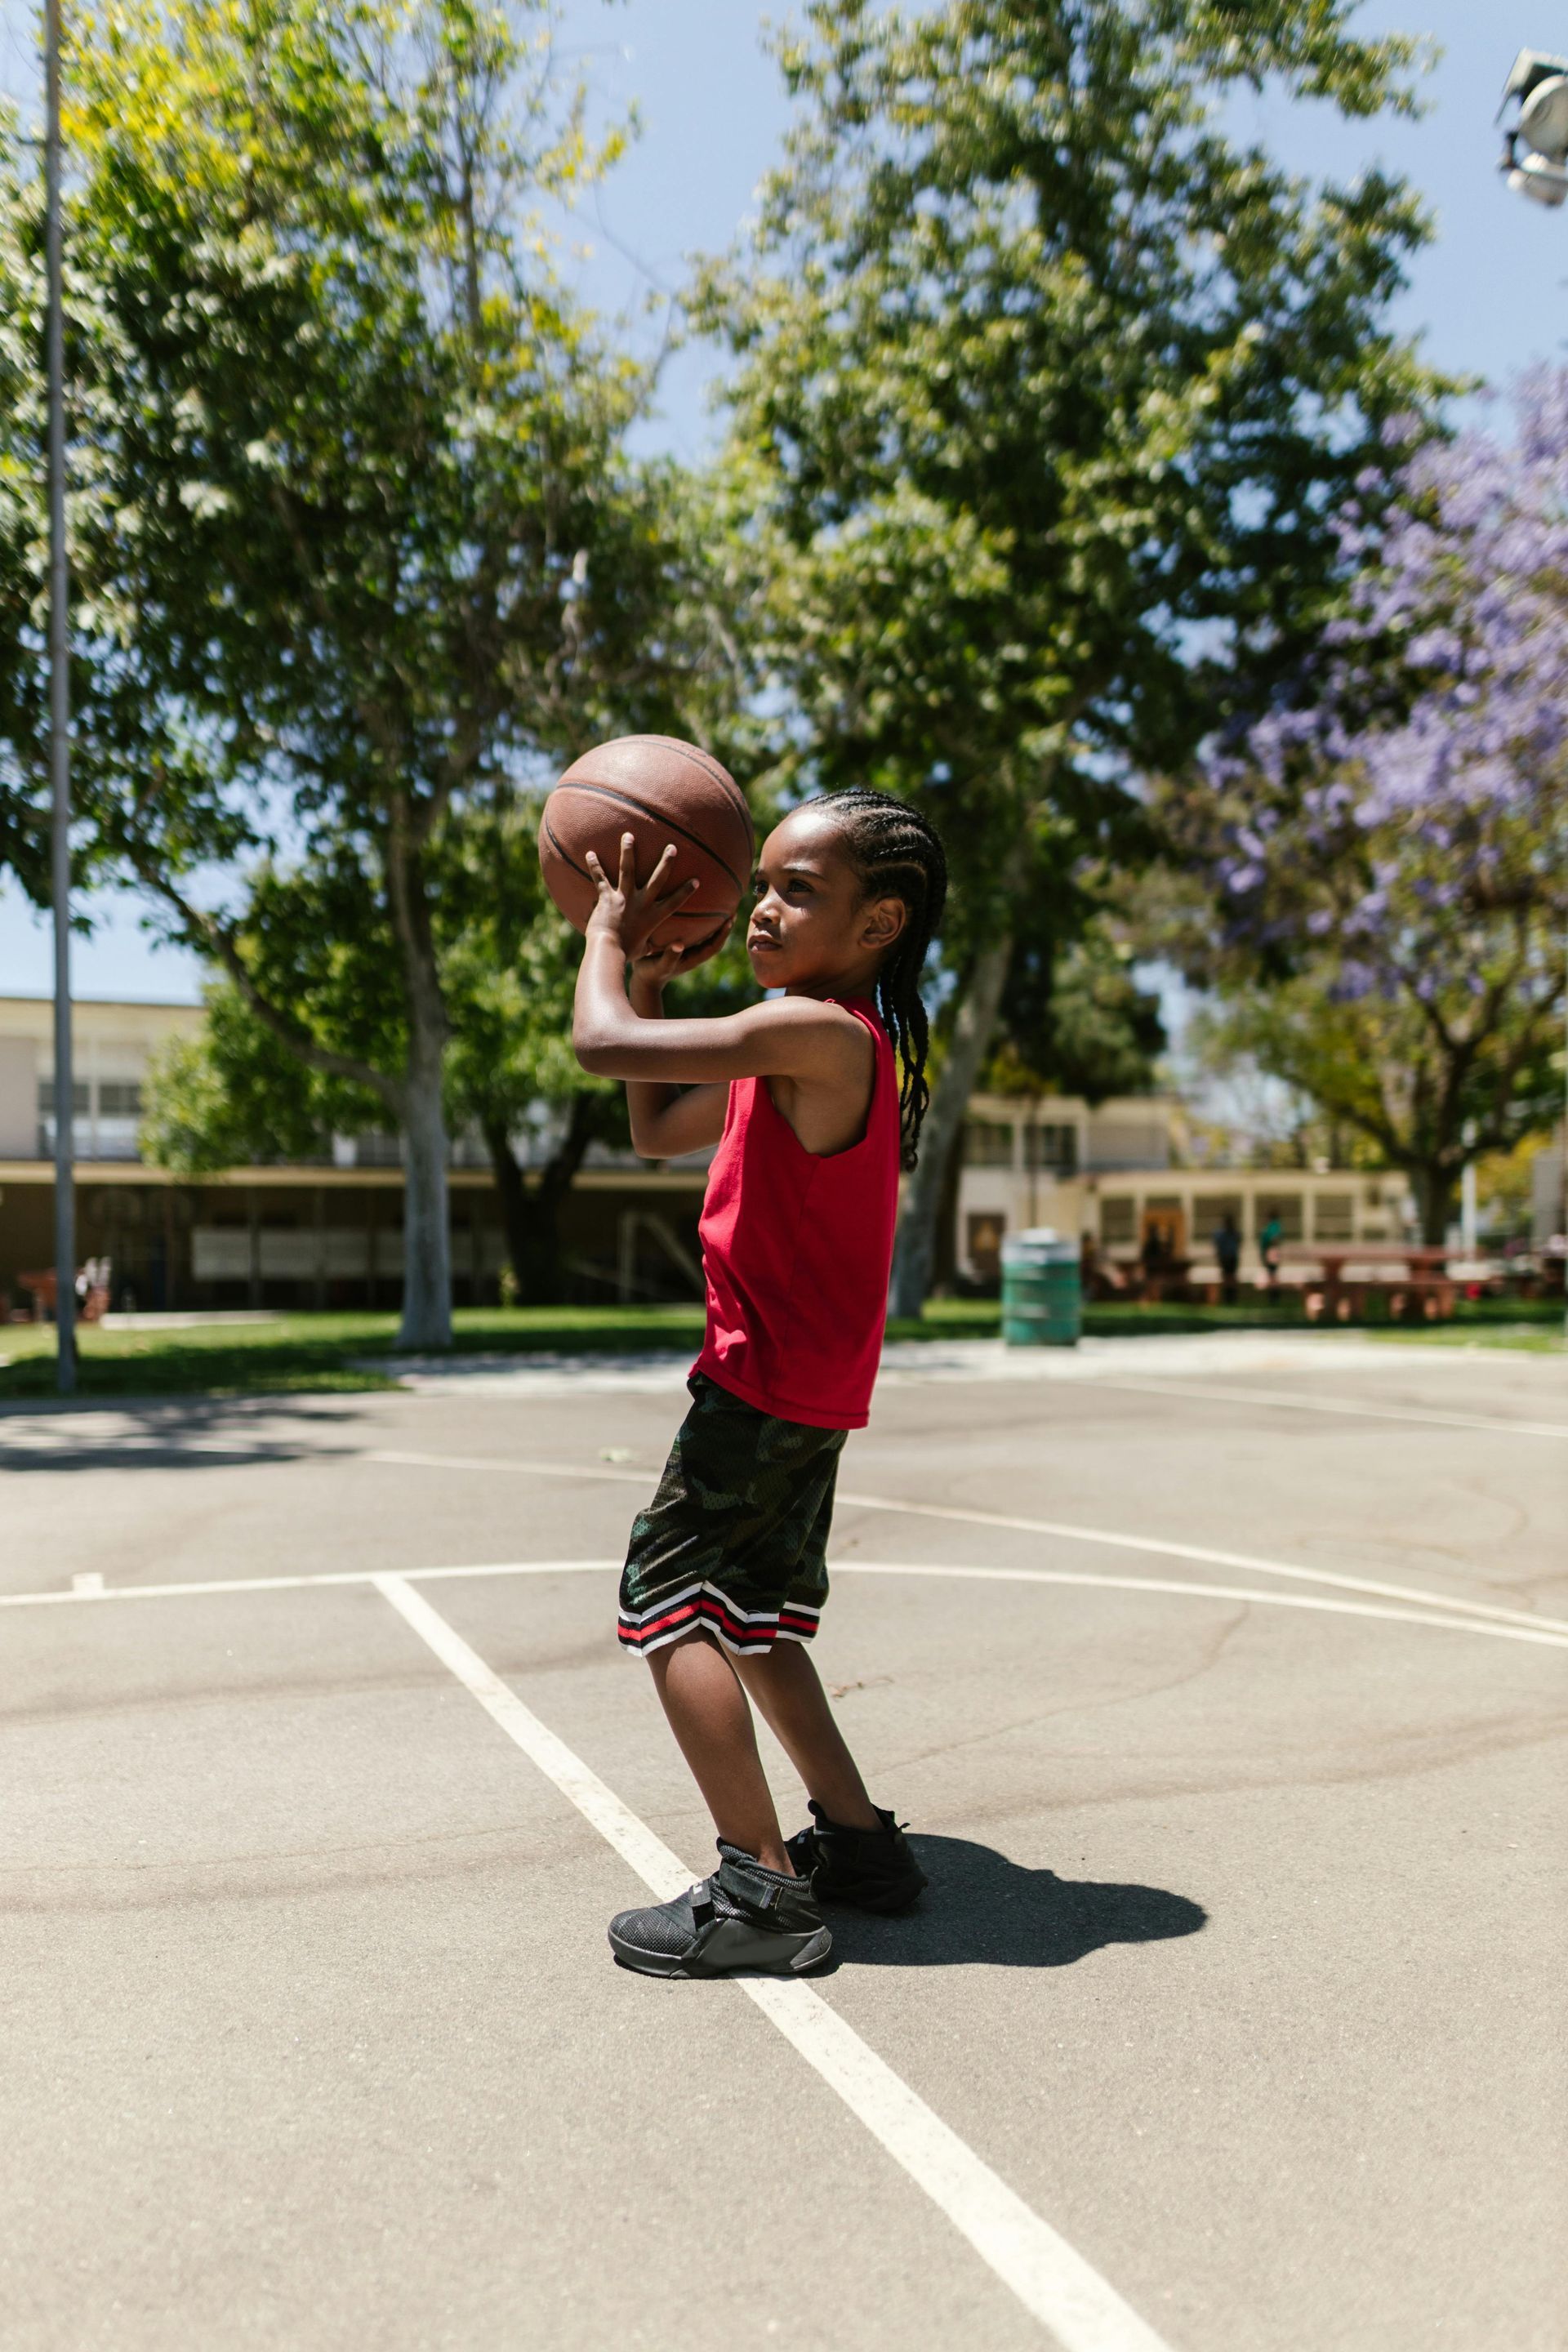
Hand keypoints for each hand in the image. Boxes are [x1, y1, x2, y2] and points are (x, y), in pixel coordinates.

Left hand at [585, 832, 699, 962]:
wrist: (608, 950)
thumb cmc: (625, 953)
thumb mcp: (643, 950)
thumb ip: (650, 945)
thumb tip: (655, 949)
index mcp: (653, 917)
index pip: (674, 902)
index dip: (685, 891)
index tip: (696, 880)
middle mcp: (641, 903)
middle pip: (656, 879)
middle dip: (665, 862)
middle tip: (672, 847)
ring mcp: (624, 898)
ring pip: (628, 870)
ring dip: (628, 851)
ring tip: (628, 836)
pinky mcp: (607, 898)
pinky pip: (600, 879)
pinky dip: (594, 866)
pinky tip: (589, 854)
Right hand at [631, 913, 733, 993]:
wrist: (643, 980)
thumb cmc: (651, 973)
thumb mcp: (661, 965)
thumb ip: (670, 956)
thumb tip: (679, 943)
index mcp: (693, 958)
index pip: (714, 946)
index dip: (723, 934)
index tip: (731, 920)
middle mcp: (693, 953)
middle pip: (714, 939)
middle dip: (724, 926)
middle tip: (732, 908)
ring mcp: (687, 949)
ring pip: (705, 934)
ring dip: (714, 921)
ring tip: (720, 904)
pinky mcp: (679, 945)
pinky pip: (692, 931)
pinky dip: (698, 921)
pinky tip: (694, 904)